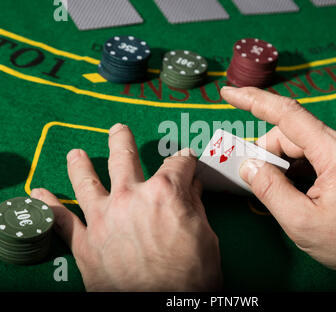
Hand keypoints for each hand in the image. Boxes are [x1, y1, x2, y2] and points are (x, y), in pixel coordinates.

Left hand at [31, 123, 221, 291]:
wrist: (164, 308)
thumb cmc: (191, 277)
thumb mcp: (205, 236)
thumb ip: (194, 206)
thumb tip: (192, 186)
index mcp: (165, 193)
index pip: (177, 164)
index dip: (185, 161)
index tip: (186, 163)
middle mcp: (131, 197)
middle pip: (124, 158)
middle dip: (122, 141)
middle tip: (118, 131)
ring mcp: (104, 218)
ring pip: (87, 181)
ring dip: (80, 164)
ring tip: (76, 154)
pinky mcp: (85, 244)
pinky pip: (61, 221)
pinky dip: (49, 206)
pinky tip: (40, 195)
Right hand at [221, 86, 335, 287]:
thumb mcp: (302, 222)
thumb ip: (270, 190)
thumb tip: (249, 166)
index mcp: (334, 152)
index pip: (286, 114)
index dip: (253, 100)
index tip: (228, 92)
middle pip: (291, 135)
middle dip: (268, 155)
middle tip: (258, 184)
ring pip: (302, 145)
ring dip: (285, 164)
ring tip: (286, 194)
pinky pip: (316, 153)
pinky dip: (299, 167)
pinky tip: (300, 189)